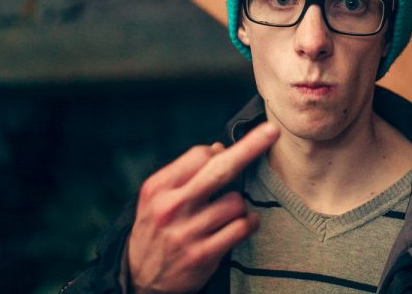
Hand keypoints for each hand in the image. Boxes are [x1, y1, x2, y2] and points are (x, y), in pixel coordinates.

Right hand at [127, 122, 279, 293]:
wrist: (139, 279)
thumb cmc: (156, 230)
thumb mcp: (157, 198)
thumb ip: (186, 173)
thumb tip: (219, 148)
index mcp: (159, 187)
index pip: (200, 155)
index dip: (219, 153)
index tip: (227, 155)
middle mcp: (172, 207)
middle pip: (221, 169)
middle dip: (250, 147)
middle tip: (272, 131)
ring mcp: (188, 232)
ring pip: (236, 202)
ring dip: (240, 205)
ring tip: (228, 213)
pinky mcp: (203, 255)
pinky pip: (241, 228)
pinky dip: (249, 223)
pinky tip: (243, 224)